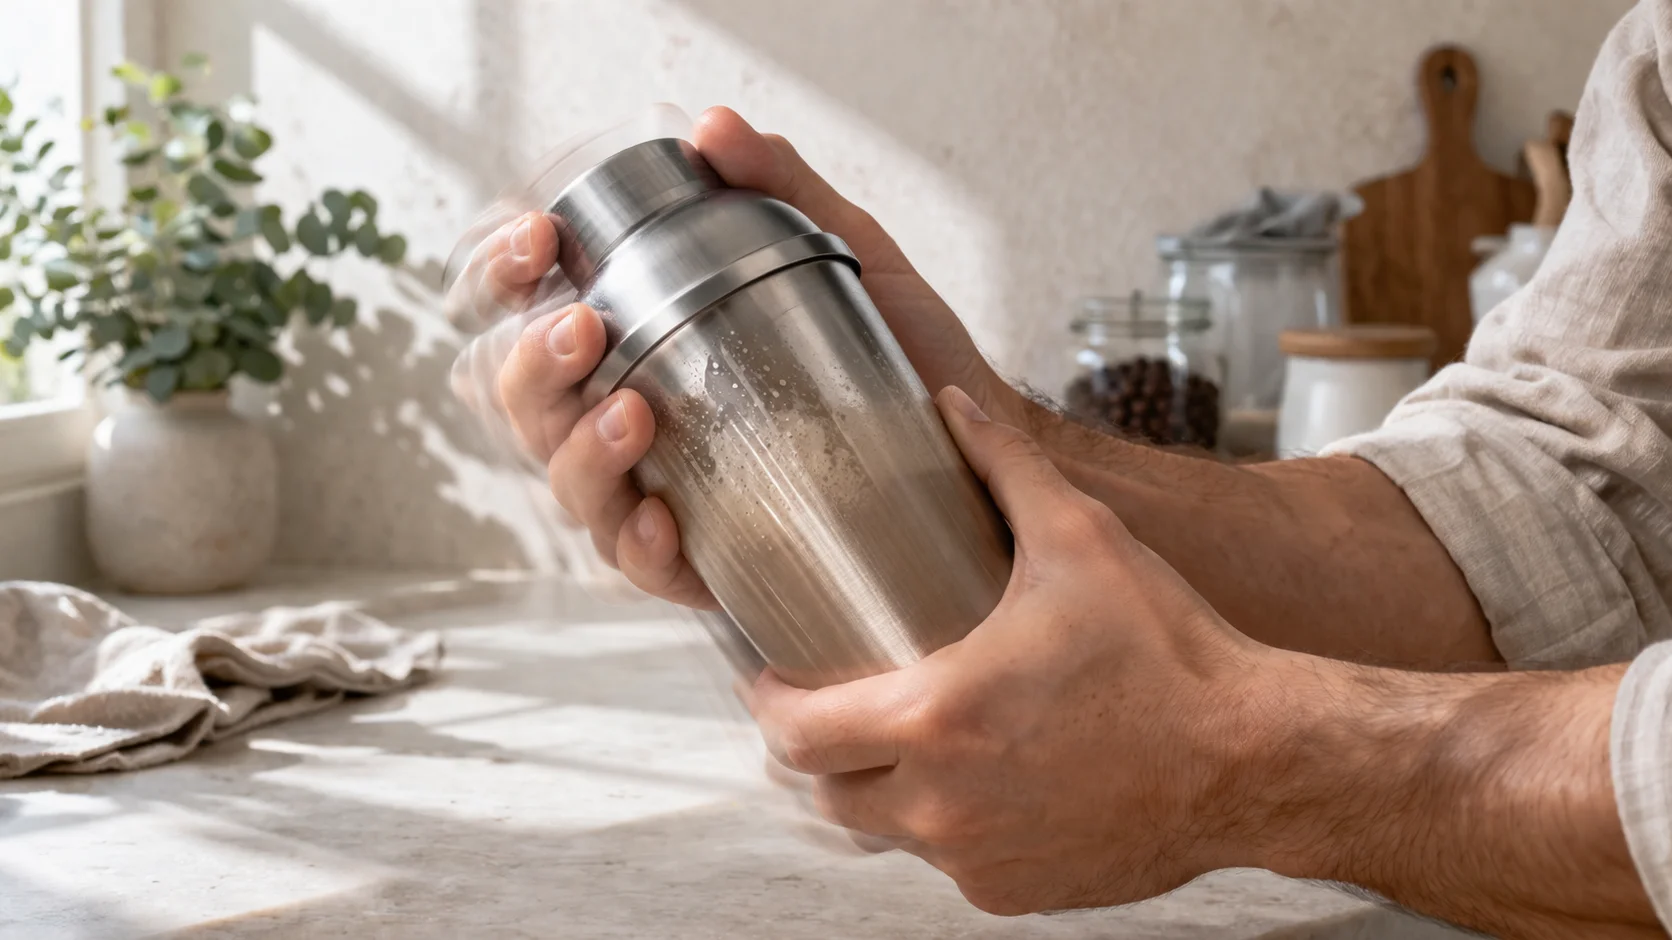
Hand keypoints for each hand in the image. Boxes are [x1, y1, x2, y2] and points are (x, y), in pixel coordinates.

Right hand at [467, 106, 1031, 607]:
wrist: (980, 450)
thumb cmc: (900, 360)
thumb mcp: (852, 256)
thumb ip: (784, 186)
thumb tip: (715, 129)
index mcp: (646, 345)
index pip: (539, 308)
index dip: (508, 274)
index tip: (537, 239)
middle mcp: (634, 421)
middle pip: (531, 403)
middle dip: (532, 365)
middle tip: (580, 328)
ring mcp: (661, 494)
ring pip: (570, 484)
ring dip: (582, 448)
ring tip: (631, 413)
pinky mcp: (704, 561)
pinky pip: (640, 564)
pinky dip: (639, 541)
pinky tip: (664, 518)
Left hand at [744, 385, 1279, 913]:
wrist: (1257, 758)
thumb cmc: (1170, 653)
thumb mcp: (1081, 540)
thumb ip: (1003, 465)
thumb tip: (952, 404)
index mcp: (938, 719)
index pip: (797, 736)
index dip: (768, 707)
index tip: (770, 680)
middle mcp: (943, 805)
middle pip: (826, 795)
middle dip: (820, 752)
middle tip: (837, 705)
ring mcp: (978, 860)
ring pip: (886, 833)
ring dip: (882, 789)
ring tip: (912, 737)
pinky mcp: (1018, 894)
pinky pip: (951, 863)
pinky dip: (950, 826)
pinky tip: (984, 781)